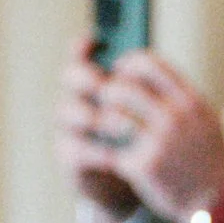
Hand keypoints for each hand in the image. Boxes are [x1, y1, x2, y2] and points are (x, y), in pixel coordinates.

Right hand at [56, 38, 139, 212]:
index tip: (100, 42)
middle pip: (69, 77)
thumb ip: (147, 88)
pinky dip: (97, 151)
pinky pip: (76, 149)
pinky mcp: (69, 157)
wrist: (136, 180)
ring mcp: (69, 128)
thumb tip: (157, 66)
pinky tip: (117, 156)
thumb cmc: (145, 137)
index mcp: (94, 82)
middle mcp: (76, 99)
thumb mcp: (149, 111)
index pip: (80, 54)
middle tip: (106, 86)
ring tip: (121, 124)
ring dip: (93, 115)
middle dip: (87, 78)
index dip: (84, 46)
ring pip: (67, 111)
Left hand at [64, 48, 223, 222]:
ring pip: (115, 116)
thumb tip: (152, 73)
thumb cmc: (208, 160)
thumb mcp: (206, 120)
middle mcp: (175, 118)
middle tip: (103, 98)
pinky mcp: (143, 167)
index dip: (128, 63)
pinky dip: (106, 149)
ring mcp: (158, 143)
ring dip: (104, 117)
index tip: (119, 70)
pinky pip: (113, 149)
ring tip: (102, 123)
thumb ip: (181, 97)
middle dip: (109, 90)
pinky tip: (107, 151)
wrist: (216, 202)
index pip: (150, 64)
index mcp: (190, 102)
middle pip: (126, 87)